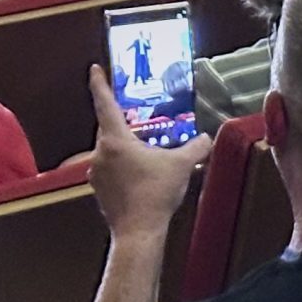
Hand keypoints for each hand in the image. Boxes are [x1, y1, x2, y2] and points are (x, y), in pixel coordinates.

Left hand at [85, 66, 207, 237]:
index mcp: (116, 140)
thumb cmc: (156, 193)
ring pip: (110, 151)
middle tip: (139, 119)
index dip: (100, 85)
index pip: (105, 105)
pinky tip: (142, 175)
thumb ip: (196, 146)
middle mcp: (100, 153)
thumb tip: (207, 137)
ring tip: (147, 152)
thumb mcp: (182, 164)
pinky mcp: (99, 190)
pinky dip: (124, 166)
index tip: (94, 69)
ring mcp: (97, 173)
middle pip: (109, 129)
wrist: (139, 232)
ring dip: (126, 148)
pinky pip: (110, 169)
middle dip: (124, 123)